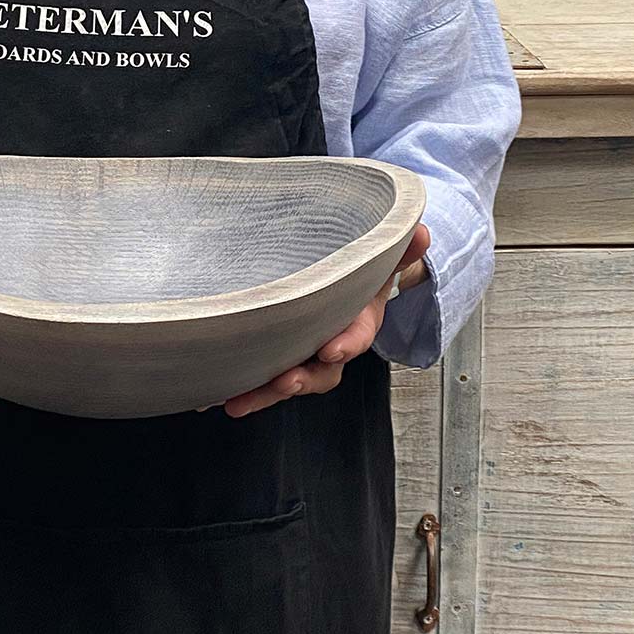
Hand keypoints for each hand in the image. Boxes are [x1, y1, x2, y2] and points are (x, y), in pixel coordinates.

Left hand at [210, 222, 431, 417]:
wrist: (343, 290)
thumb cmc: (356, 277)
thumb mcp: (378, 260)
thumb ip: (396, 249)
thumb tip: (421, 232)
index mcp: (356, 323)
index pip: (355, 336)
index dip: (346, 344)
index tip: (332, 349)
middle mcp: (329, 346)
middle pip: (319, 372)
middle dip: (300, 380)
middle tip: (283, 382)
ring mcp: (301, 356)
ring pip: (286, 382)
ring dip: (262, 393)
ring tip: (237, 401)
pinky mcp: (275, 358)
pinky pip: (259, 377)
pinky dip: (238, 387)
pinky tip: (213, 396)